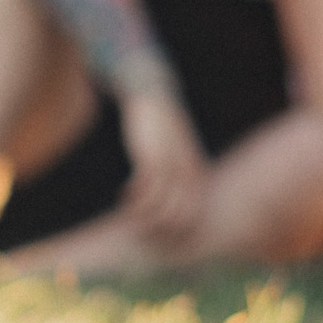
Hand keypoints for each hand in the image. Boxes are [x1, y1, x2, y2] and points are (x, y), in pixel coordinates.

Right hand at [118, 85, 206, 245]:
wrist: (153, 92)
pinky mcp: (152, 158)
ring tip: (126, 209)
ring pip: (159, 208)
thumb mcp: (178, 147)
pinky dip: (133, 198)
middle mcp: (189, 173)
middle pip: (178, 219)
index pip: (192, 216)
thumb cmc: (162, 123)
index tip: (152, 227)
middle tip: (137, 224)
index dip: (172, 230)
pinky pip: (145, 190)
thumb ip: (180, 168)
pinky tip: (123, 193)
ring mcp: (172, 166)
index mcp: (199, 173)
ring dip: (140, 215)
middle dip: (156, 229)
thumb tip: (170, 192)